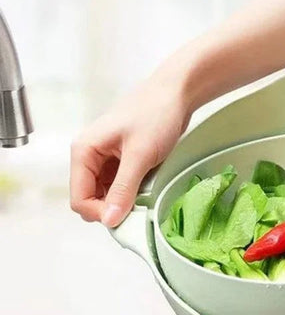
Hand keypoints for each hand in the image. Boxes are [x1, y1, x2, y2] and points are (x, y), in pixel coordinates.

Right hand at [70, 73, 191, 226]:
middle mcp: (89, 156)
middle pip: (89, 199)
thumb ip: (123, 189)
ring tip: (143, 198)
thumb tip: (110, 220)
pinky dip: (129, 194)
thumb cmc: (156, 116)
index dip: (100, 213)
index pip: (79, 198)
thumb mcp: (140, 156)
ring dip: (121, 202)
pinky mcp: (120, 161)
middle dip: (110, 209)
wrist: (175, 94)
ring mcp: (104, 159)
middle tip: (137, 210)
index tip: (126, 218)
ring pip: (104, 195)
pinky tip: (144, 191)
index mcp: (84, 151)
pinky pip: (118, 187)